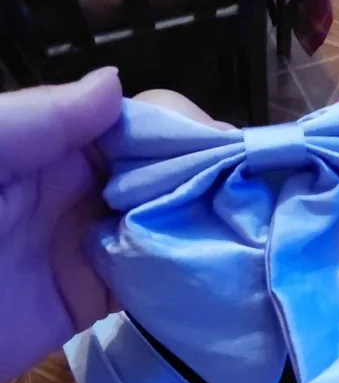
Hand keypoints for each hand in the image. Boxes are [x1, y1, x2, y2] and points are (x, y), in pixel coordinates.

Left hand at [0, 77, 230, 382]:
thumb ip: (39, 119)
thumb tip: (116, 83)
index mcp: (49, 144)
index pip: (130, 123)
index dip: (179, 128)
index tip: (223, 146)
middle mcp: (77, 189)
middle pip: (157, 173)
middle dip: (204, 176)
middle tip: (253, 192)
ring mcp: (88, 245)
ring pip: (162, 224)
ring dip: (204, 223)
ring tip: (256, 229)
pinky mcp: (92, 299)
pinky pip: (148, 280)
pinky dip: (183, 274)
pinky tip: (223, 271)